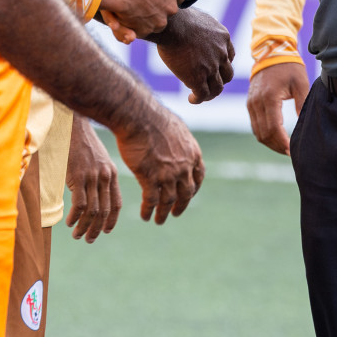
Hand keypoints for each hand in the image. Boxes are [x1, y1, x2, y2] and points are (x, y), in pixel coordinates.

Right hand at [65, 113, 122, 241]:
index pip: (116, 203)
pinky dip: (75, 217)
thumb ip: (99, 175)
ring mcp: (92, 177)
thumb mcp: (98, 159)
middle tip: (88, 239)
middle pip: (104, 211)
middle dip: (96, 229)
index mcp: (112, 174)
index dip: (111, 220)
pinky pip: (80, 204)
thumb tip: (93, 194)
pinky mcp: (78, 176)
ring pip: (92, 210)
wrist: (74, 125)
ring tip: (77, 235)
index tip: (105, 231)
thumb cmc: (83, 141)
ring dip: (84, 226)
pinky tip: (70, 222)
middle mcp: (105, 177)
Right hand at [100, 0, 181, 39]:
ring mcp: (158, 22)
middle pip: (165, 8)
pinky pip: (139, 31)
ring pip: (152, 20)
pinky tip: (122, 20)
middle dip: (154, 4)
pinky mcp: (144, 32)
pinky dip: (132, 28)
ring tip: (128, 8)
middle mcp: (170, 8)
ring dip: (143, 16)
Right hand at [113, 104, 203, 223]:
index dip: (193, 189)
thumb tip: (177, 142)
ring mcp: (168, 175)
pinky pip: (152, 201)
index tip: (188, 196)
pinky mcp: (151, 178)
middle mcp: (184, 167)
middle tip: (175, 213)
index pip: (198, 177)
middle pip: (186, 193)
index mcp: (192, 154)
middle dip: (181, 206)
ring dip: (163, 213)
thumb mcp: (175, 127)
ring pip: (169, 201)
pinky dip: (148, 210)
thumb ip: (179, 141)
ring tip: (159, 220)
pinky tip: (145, 215)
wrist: (138, 116)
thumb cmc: (152, 117)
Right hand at [152, 7, 234, 103]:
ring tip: (199, 95)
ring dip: (210, 94)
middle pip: (227, 75)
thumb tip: (197, 27)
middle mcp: (221, 54)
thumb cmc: (178, 18)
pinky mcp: (197, 78)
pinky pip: (203, 94)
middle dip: (218, 80)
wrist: (171, 25)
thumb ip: (203, 27)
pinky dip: (198, 99)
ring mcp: (211, 67)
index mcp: (223, 38)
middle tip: (207, 82)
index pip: (229, 56)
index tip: (211, 67)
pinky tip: (191, 99)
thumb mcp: (199, 18)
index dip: (221, 64)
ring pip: (217, 88)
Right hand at [246, 61, 308, 154]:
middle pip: (264, 133)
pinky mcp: (250, 103)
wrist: (271, 52)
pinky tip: (276, 138)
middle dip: (277, 146)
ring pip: (257, 132)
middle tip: (291, 153)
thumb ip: (303, 105)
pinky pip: (255, 125)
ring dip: (270, 143)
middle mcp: (257, 102)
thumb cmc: (289, 67)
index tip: (293, 151)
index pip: (274, 128)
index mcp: (270, 97)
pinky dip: (264, 135)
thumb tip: (305, 126)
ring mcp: (251, 103)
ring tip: (285, 148)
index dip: (283, 143)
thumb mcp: (301, 84)